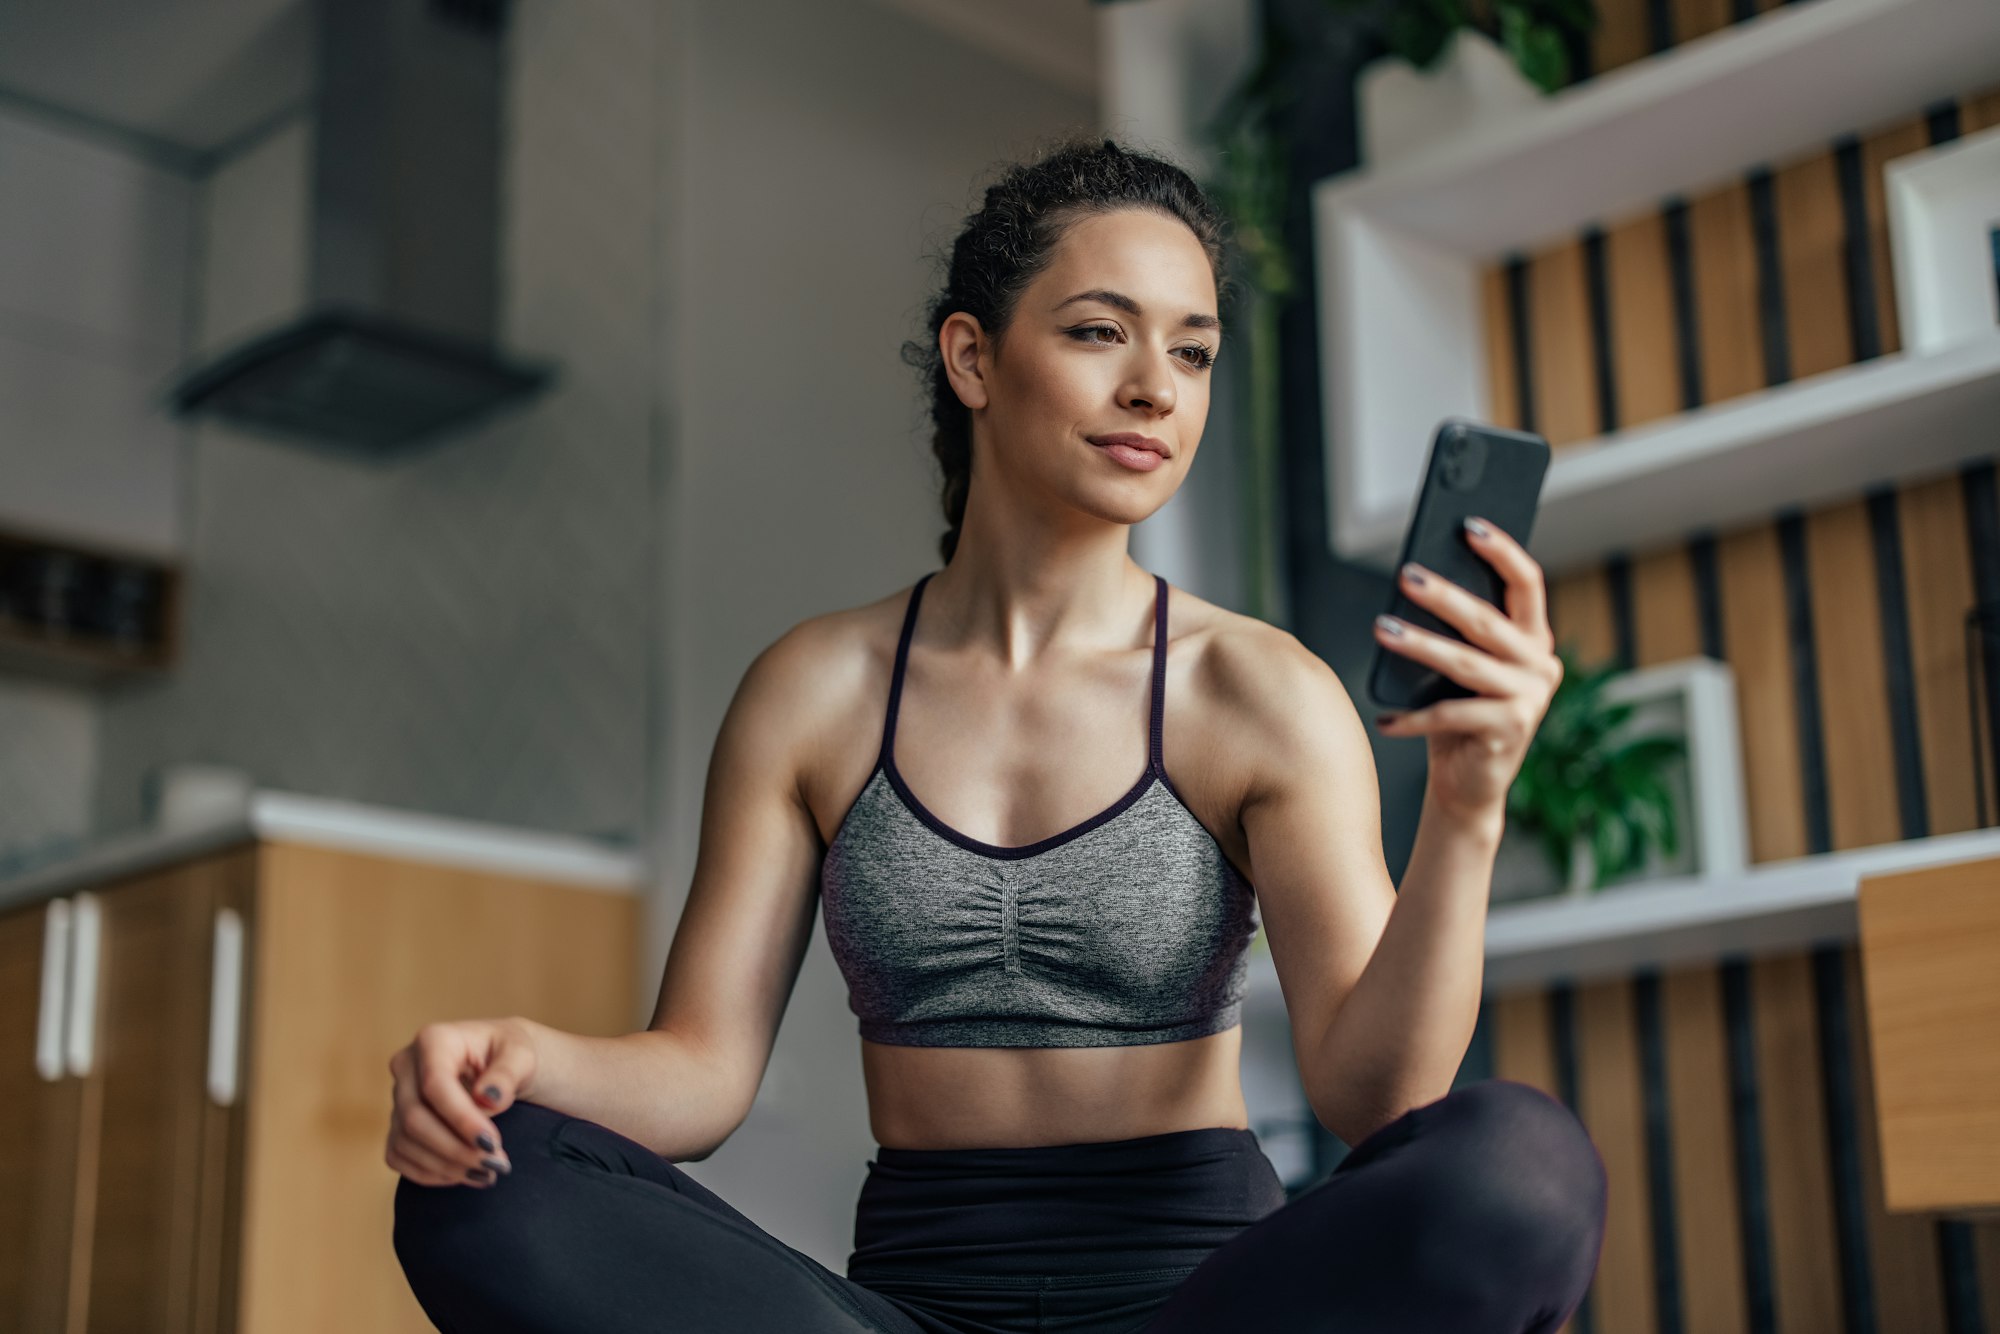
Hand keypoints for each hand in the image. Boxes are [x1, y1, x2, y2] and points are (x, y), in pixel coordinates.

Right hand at [385, 1016, 538, 1187]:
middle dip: (455, 1148)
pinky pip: (399, 1157)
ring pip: (406, 1142)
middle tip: (496, 1164)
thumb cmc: (510, 1054)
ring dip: (447, 1165)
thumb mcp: (521, 1055)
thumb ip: (507, 1074)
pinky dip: (430, 1173)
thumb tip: (488, 1099)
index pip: (435, 1085)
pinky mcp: (397, 1124)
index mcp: (434, 1040)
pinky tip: (463, 1174)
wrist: (499, 1064)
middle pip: (415, 1118)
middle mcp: (407, 1066)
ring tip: (487, 1172)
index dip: (461, 1119)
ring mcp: (397, 1096)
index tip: (492, 1143)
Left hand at [1372, 515, 1560, 824]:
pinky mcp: (1511, 731)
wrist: (1468, 785)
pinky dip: (1413, 718)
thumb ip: (1456, 633)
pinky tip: (1385, 719)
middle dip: (1445, 595)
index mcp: (1532, 640)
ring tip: (1381, 630)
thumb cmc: (1457, 716)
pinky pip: (1452, 714)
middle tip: (1406, 576)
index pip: (1527, 583)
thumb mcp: (1459, 668)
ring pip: (1466, 663)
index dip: (1502, 551)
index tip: (1469, 524)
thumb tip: (1417, 582)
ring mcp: (1531, 700)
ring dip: (1420, 646)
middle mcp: (1540, 666)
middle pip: (1488, 620)